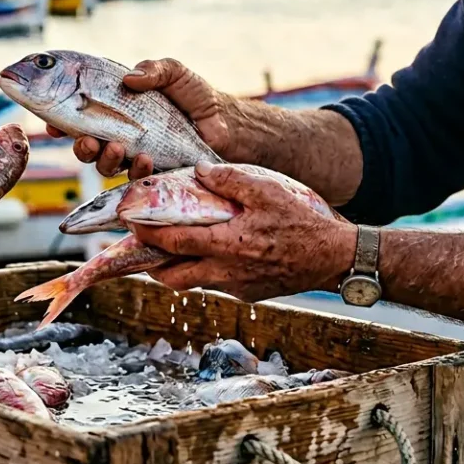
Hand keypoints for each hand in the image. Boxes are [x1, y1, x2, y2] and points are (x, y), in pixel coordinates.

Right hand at [46, 58, 237, 179]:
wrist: (226, 123)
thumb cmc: (197, 95)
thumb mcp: (174, 72)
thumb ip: (153, 69)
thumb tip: (130, 78)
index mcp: (116, 106)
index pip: (79, 113)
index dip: (60, 120)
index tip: (51, 123)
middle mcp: (119, 132)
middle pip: (85, 145)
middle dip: (79, 146)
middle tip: (86, 141)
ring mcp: (134, 153)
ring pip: (103, 164)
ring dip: (104, 159)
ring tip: (116, 148)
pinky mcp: (152, 170)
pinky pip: (133, 177)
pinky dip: (135, 169)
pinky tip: (145, 158)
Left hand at [128, 162, 355, 301]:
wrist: (332, 258)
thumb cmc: (302, 223)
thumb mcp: (267, 191)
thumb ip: (230, 180)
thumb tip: (200, 169)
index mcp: (227, 245)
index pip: (173, 243)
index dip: (147, 235)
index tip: (131, 224)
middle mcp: (226, 272)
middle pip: (172, 277)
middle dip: (150, 264)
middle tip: (143, 244)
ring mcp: (236, 287)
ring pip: (192, 282)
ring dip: (176, 268)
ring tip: (171, 247)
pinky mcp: (248, 294)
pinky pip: (216, 284)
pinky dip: (204, 270)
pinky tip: (211, 252)